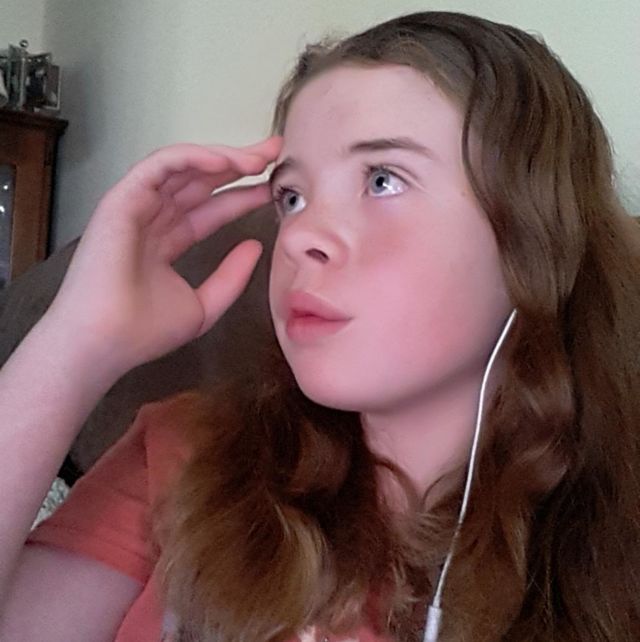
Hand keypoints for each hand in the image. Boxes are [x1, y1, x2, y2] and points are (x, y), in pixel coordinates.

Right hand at [45, 136, 282, 376]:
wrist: (106, 343)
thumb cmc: (144, 331)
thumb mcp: (205, 304)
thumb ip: (232, 276)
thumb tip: (255, 246)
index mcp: (168, 240)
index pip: (211, 209)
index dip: (242, 195)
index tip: (273, 188)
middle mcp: (153, 218)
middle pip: (200, 181)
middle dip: (238, 165)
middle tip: (274, 154)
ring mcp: (137, 206)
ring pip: (183, 167)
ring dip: (222, 157)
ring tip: (258, 159)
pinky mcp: (123, 199)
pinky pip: (160, 165)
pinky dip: (191, 157)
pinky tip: (224, 161)